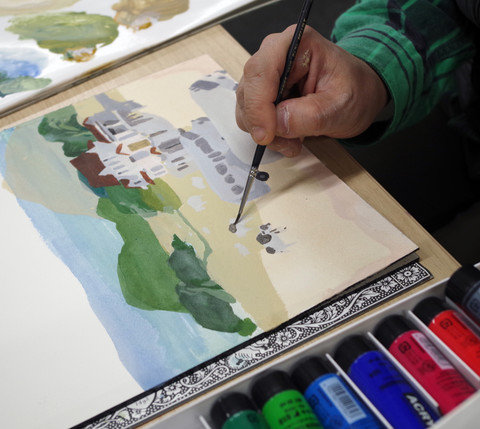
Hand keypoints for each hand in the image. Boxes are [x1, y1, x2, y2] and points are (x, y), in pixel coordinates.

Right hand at [235, 25, 388, 156]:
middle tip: (290, 142)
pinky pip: (252, 119)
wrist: (357, 95)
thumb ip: (309, 115)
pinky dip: (268, 135)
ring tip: (295, 140)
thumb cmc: (354, 90)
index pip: (261, 71)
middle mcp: (274, 55)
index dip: (258, 106)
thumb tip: (277, 124)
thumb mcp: (340, 105)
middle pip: (248, 91)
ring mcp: (266, 77)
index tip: (266, 134)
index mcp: (295, 43)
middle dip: (264, 124)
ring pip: (246, 109)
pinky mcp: (263, 95)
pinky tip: (289, 136)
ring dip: (268, 133)